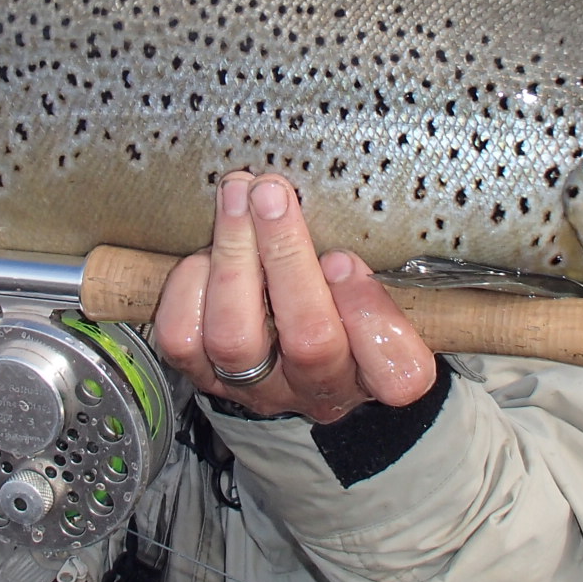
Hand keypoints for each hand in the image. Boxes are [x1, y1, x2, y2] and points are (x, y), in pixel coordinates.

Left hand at [153, 172, 435, 422]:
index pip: (399, 372)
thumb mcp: (369, 294)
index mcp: (375, 370)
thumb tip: (332, 239)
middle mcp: (317, 388)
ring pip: (235, 338)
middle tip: (271, 193)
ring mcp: (256, 387)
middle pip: (309, 340)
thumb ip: (365, 274)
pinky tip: (205, 252)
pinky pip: (184, 338)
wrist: (281, 357)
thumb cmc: (335, 307)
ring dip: (233, 256)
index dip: (369, 312)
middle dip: (286, 256)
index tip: (343, 257)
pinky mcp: (204, 375)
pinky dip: (190, 285)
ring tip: (236, 198)